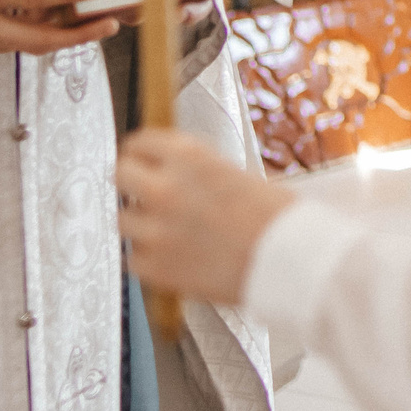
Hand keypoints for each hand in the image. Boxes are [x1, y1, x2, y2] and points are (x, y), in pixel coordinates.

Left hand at [118, 127, 294, 304]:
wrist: (289, 261)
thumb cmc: (277, 217)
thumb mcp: (237, 173)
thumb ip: (198, 171)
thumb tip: (176, 173)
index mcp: (189, 156)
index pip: (139, 142)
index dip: (142, 152)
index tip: (142, 159)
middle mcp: (166, 187)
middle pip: (120, 174)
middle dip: (132, 182)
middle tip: (144, 192)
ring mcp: (156, 230)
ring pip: (123, 219)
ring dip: (141, 223)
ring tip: (164, 231)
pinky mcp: (155, 267)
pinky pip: (133, 258)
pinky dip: (148, 259)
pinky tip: (170, 257)